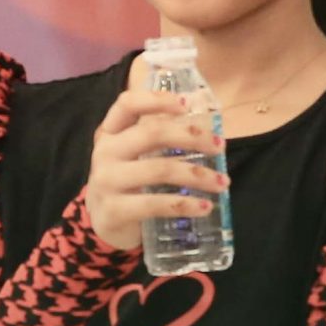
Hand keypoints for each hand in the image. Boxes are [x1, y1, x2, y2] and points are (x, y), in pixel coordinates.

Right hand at [83, 85, 227, 254]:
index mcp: (110, 132)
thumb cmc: (128, 183)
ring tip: (222, 182)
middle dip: (192, 137)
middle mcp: (105, 152)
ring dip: (198, 175)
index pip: (127, 104)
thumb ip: (158, 139)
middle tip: (220, 146)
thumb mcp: (134, 156)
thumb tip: (206, 126)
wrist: (103, 225)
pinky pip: (155, 204)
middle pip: (152, 133)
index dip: (157, 99)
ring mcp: (106, 181)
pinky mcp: (113, 210)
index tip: (187, 104)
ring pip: (160, 169)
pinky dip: (185, 205)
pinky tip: (204, 207)